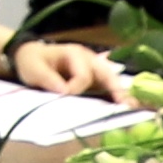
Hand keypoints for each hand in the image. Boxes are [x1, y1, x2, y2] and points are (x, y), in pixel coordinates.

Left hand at [2, 30, 124, 96]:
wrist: (31, 58)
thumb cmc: (33, 62)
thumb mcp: (34, 68)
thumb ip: (47, 78)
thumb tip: (64, 91)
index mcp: (74, 54)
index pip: (82, 74)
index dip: (76, 87)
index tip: (66, 97)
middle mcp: (89, 60)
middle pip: (106, 73)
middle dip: (115, 88)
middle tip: (125, 104)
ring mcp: (93, 69)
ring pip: (111, 80)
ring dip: (120, 93)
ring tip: (130, 107)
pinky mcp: (94, 80)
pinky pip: (107, 87)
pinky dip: (115, 96)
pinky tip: (123, 107)